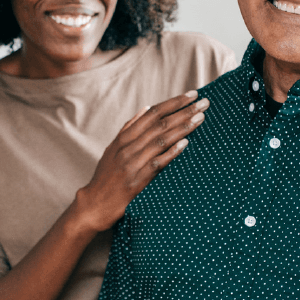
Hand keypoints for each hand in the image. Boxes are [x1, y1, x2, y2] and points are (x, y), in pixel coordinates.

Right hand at [75, 91, 208, 231]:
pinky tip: (185, 143)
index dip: (173, 103)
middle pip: (160, 124)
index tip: (191, 95)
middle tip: (204, 102)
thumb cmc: (106, 177)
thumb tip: (146, 108)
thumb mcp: (113, 148)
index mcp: (124, 138)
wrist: (94, 204)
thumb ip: (129, 128)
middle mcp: (128, 147)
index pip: (152, 113)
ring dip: (183, 127)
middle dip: (184, 111)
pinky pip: (158, 163)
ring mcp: (132, 163)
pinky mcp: (137, 181)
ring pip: (161, 140)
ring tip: (201, 118)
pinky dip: (172, 152)